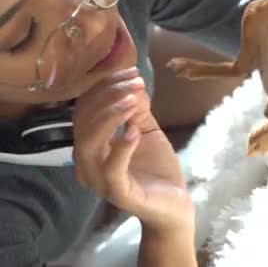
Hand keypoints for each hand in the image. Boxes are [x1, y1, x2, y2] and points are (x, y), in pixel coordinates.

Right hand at [72, 67, 193, 231]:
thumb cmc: (156, 168)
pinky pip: (112, 169)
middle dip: (109, 96)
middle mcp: (86, 163)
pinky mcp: (117, 193)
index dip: (105, 87)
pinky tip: (134, 130)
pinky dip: (121, 146)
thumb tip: (133, 84)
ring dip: (111, 116)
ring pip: (90, 144)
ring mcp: (99, 180)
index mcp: (90, 146)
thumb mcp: (146, 131)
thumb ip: (138, 110)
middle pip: (84, 123)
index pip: (86, 110)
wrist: (174, 204)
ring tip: (133, 99)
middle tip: (134, 81)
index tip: (130, 71)